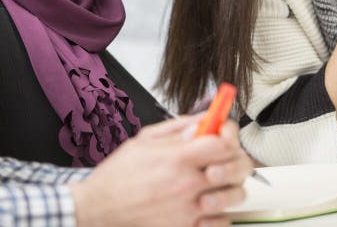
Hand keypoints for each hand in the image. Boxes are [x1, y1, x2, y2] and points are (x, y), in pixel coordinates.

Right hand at [69, 116, 252, 226]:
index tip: (222, 132)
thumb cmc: (118, 176)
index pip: (223, 142)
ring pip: (234, 195)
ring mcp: (189, 210)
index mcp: (177, 158)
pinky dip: (220, 212)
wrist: (99, 209)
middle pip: (236, 167)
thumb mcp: (144, 140)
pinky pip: (222, 221)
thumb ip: (177, 129)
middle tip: (224, 155)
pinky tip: (207, 202)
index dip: (227, 133)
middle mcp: (186, 184)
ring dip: (230, 185)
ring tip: (215, 180)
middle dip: (235, 157)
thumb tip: (203, 121)